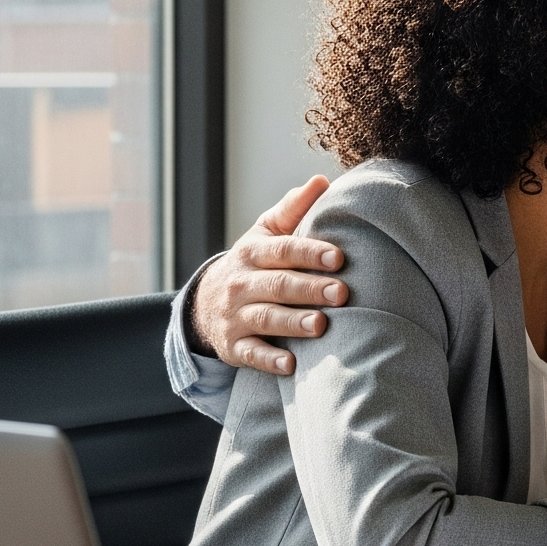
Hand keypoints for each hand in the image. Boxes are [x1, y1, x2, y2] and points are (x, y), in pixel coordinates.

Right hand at [190, 177, 347, 373]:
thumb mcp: (265, 232)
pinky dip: (269, 360)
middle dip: (310, 289)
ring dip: (293, 323)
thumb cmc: (253, 262)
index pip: (283, 250)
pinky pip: (250, 355)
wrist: (204, 301)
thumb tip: (322, 181)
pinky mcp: (234, 346)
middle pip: (278, 285)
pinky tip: (291, 365)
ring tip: (321, 325)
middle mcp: (242, 284)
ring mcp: (236, 316)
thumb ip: (293, 208)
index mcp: (253, 252)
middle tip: (341, 293)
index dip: (311, 253)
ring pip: (266, 319)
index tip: (339, 257)